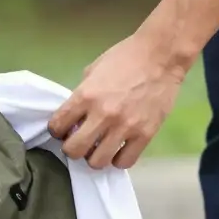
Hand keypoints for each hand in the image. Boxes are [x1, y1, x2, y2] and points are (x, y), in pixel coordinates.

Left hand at [48, 31, 189, 169]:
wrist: (161, 56)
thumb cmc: (125, 57)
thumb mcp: (93, 70)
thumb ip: (82, 94)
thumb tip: (75, 116)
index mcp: (86, 95)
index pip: (57, 126)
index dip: (56, 130)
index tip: (63, 129)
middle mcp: (103, 114)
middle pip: (74, 150)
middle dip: (72, 148)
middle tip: (80, 142)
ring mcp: (125, 127)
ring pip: (97, 161)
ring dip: (94, 157)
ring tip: (100, 148)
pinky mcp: (145, 134)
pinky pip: (125, 162)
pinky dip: (118, 159)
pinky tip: (118, 149)